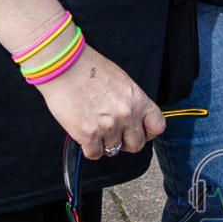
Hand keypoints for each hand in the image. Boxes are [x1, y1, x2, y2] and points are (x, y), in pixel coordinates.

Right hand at [36, 43, 165, 158]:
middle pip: (137, 145)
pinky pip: (94, 154)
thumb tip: (133, 118)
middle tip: (115, 134)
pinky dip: (89, 148)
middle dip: (126, 142)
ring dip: (105, 143)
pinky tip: (85, 135)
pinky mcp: (88, 135)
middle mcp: (127, 116)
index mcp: (138, 100)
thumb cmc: (91, 69)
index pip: (157, 126)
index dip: (148, 132)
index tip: (139, 131)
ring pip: (113, 150)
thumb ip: (131, 102)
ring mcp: (108, 127)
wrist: (65, 67)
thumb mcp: (122, 82)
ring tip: (96, 129)